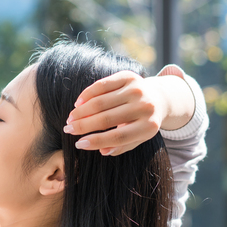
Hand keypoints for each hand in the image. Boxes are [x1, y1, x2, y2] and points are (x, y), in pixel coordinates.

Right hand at [63, 69, 192, 155]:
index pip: (118, 137)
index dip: (96, 141)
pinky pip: (102, 85)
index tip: (78, 144)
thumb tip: (102, 151)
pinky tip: (78, 103)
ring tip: (70, 118)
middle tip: (67, 129)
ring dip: (81, 111)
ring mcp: (137, 89)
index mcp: (149, 126)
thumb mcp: (137, 137)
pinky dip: (87, 95)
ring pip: (101, 102)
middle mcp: (145, 106)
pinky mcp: (129, 76)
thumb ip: (122, 146)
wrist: (159, 98)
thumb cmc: (142, 122)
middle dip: (83, 125)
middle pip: (106, 119)